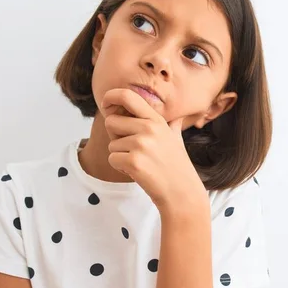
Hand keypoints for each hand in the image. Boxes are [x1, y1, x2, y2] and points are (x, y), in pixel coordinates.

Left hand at [101, 88, 206, 212]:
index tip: (106, 104)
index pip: (127, 95)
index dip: (110, 96)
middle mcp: (149, 128)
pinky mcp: (133, 161)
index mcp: (156, 120)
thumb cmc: (176, 166)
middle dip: (115, 137)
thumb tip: (177, 117)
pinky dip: (120, 167)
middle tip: (132, 149)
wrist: (181, 192)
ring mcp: (141, 144)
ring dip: (120, 156)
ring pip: (111, 144)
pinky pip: (112, 159)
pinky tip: (137, 172)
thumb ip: (172, 125)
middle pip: (111, 122)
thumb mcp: (176, 139)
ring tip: (141, 163)